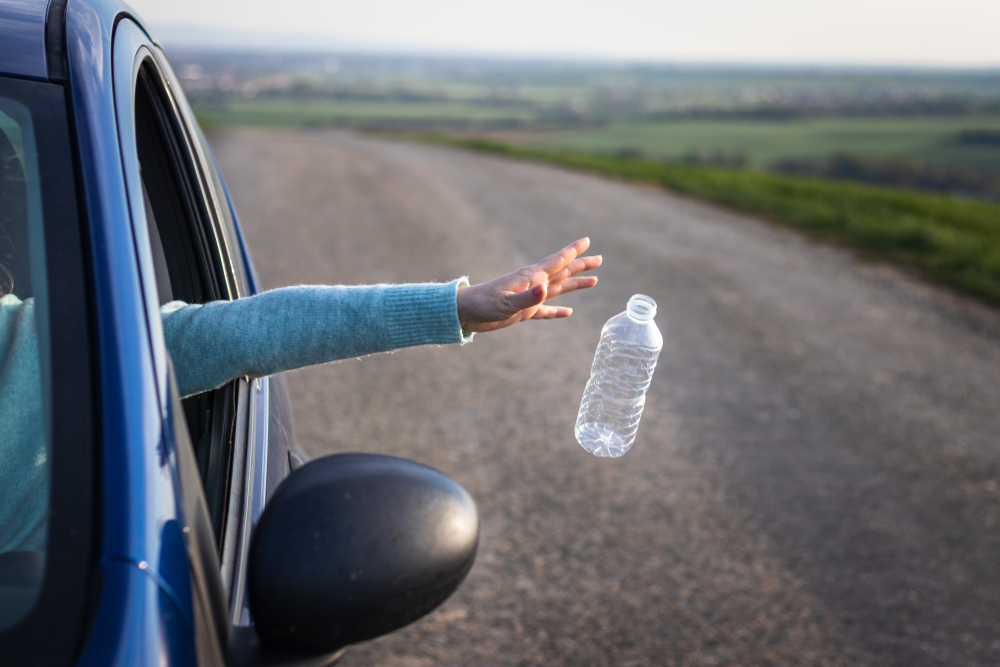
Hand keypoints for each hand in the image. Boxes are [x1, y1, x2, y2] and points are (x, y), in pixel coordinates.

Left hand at [456, 237, 601, 332]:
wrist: (464, 313)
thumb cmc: (482, 305)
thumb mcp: (506, 303)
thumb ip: (527, 298)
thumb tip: (547, 289)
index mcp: (530, 278)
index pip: (556, 262)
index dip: (572, 252)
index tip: (587, 241)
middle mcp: (533, 285)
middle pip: (562, 272)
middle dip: (580, 265)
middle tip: (599, 258)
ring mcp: (529, 298)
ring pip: (558, 289)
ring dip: (575, 284)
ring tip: (594, 280)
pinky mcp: (523, 312)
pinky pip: (546, 311)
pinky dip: (557, 311)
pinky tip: (568, 312)